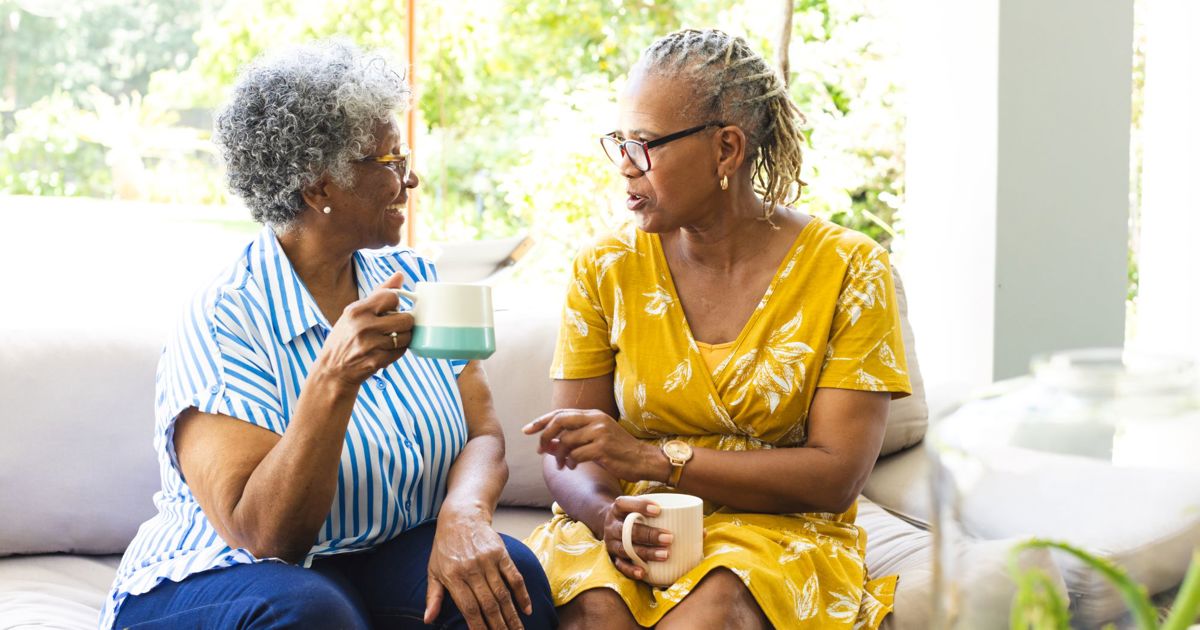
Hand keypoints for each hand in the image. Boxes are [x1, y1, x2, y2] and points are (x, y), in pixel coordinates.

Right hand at [313, 270, 413, 387]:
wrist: (332, 370)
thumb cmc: (345, 337)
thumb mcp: (355, 312)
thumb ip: (379, 293)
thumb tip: (400, 274)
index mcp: (357, 310)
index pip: (392, 297)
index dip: (395, 303)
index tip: (390, 309)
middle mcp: (363, 327)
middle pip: (406, 318)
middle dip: (403, 322)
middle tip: (394, 326)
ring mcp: (370, 345)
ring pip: (406, 336)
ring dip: (402, 337)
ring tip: (390, 338)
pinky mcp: (377, 361)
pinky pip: (401, 351)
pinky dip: (397, 350)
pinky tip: (386, 350)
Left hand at [424, 510, 531, 629]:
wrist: (461, 516)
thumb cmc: (445, 546)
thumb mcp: (433, 570)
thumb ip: (433, 596)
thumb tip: (428, 619)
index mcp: (453, 577)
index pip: (469, 608)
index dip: (479, 626)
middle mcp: (471, 570)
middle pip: (489, 604)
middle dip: (499, 626)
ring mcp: (488, 561)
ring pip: (503, 594)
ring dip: (511, 616)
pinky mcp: (501, 553)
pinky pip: (514, 577)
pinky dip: (522, 594)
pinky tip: (526, 609)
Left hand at [522, 409, 660, 481]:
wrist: (642, 460)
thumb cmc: (618, 451)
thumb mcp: (595, 438)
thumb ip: (572, 438)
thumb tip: (546, 444)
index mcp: (592, 414)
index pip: (560, 413)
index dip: (541, 421)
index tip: (527, 430)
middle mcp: (595, 419)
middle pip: (559, 422)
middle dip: (545, 436)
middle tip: (540, 450)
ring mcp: (599, 433)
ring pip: (566, 441)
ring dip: (559, 456)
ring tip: (562, 465)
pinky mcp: (602, 448)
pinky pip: (575, 455)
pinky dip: (570, 462)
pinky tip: (572, 466)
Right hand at [600, 496, 671, 581]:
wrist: (611, 524)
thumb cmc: (635, 516)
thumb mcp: (641, 508)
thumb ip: (666, 514)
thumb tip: (702, 532)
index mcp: (618, 508)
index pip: (625, 504)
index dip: (640, 506)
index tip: (658, 510)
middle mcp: (612, 525)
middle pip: (628, 529)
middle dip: (649, 534)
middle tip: (669, 537)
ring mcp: (611, 542)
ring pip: (626, 548)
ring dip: (646, 552)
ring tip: (665, 555)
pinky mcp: (612, 557)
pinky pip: (620, 565)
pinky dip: (631, 569)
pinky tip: (644, 572)